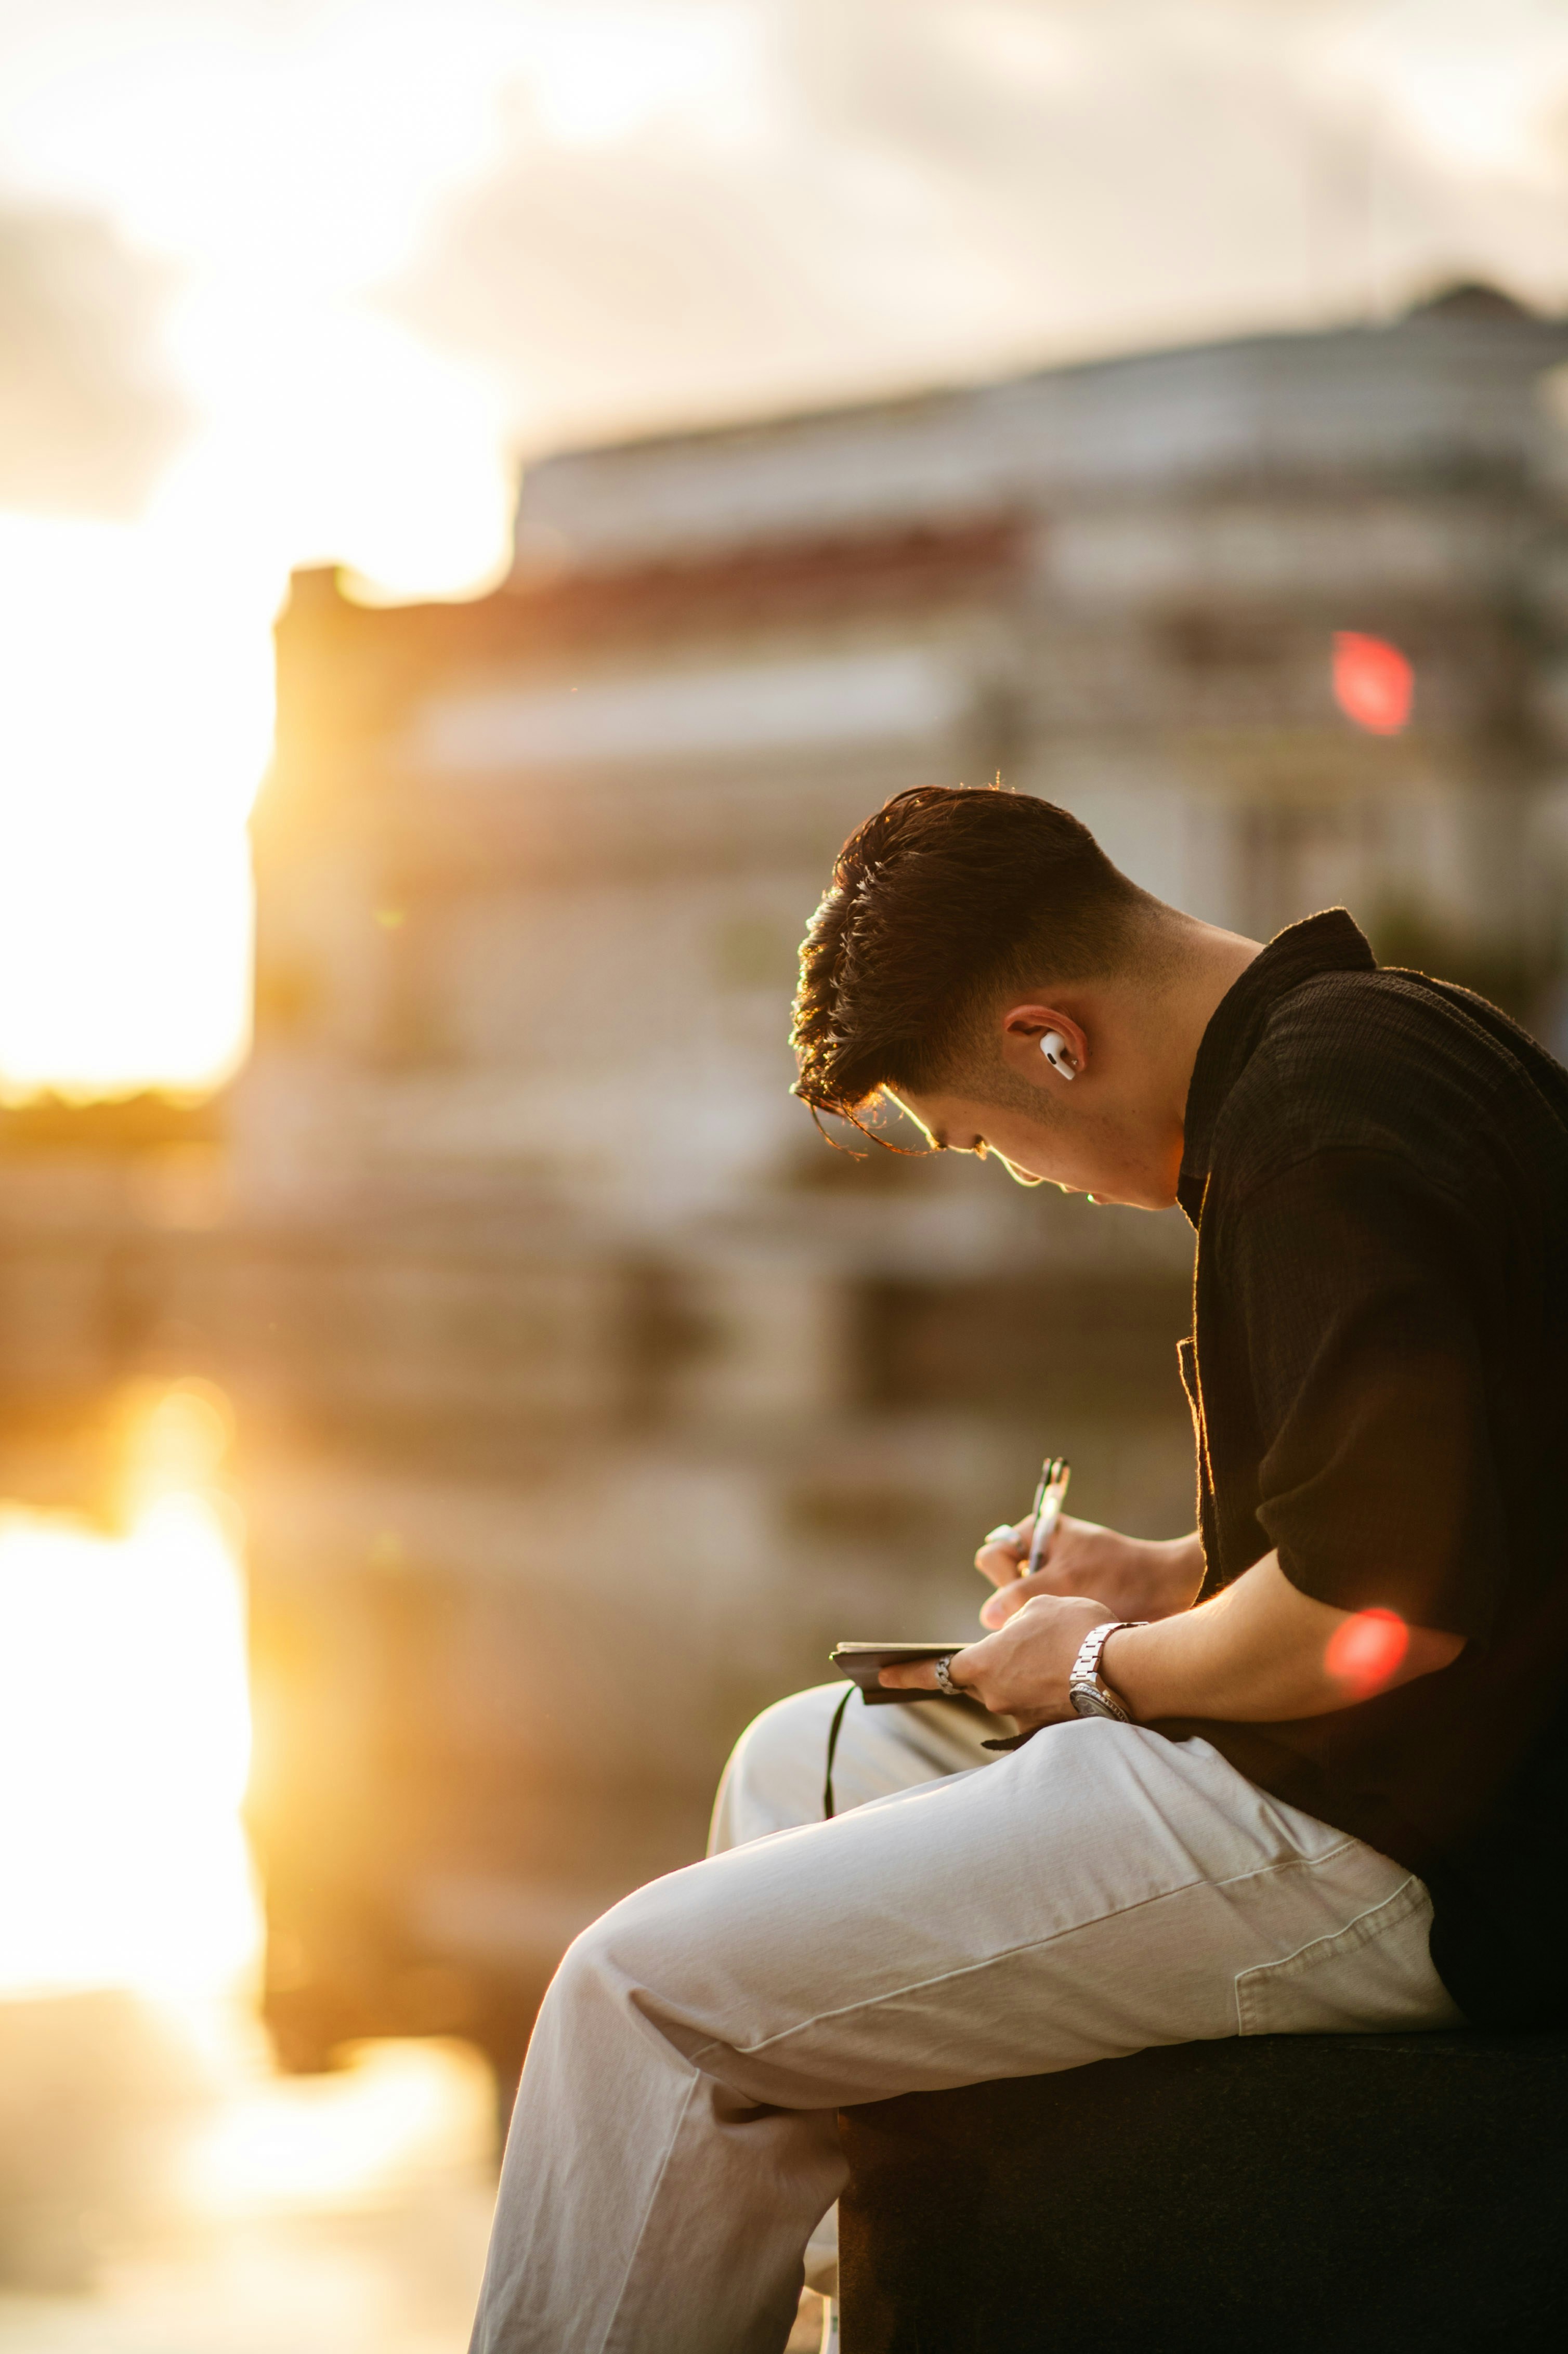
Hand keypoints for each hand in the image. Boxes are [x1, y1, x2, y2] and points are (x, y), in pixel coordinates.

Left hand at [879, 1593, 1111, 1727]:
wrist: (1125, 1668)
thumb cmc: (1078, 1629)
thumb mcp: (1038, 1607)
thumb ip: (1014, 1623)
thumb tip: (1013, 1638)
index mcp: (983, 1664)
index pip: (934, 1672)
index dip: (906, 1673)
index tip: (882, 1675)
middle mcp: (995, 1698)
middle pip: (980, 1683)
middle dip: (993, 1667)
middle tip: (1023, 1651)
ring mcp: (1022, 1720)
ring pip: (1013, 1696)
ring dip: (1028, 1680)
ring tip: (1064, 1659)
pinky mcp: (1050, 1733)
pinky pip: (1039, 1709)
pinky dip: (1049, 1695)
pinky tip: (1075, 1679)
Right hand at [974, 1516, 1203, 1630]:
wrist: (1168, 1591)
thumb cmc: (1118, 1577)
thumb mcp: (1064, 1582)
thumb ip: (1019, 1595)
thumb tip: (989, 1615)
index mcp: (1037, 1533)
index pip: (993, 1556)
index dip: (1003, 1578)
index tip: (1032, 1589)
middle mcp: (1042, 1555)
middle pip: (1003, 1584)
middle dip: (1020, 1603)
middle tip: (1048, 1612)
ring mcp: (1054, 1578)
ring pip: (1021, 1605)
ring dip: (1036, 1619)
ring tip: (1062, 1626)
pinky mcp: (1068, 1601)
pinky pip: (1041, 1618)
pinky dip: (1049, 1628)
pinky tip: (1068, 1636)